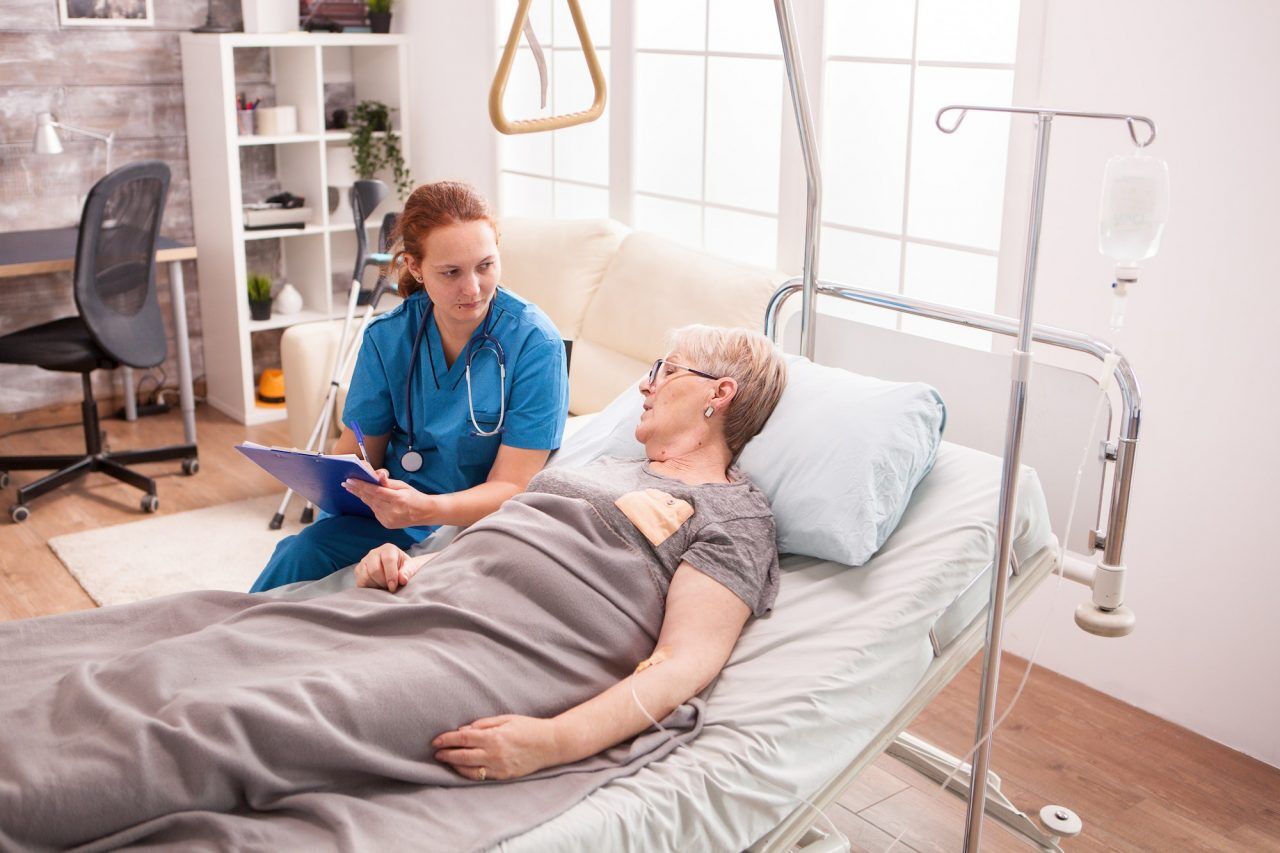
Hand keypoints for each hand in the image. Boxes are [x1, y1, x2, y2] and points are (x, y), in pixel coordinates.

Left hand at [343, 470, 437, 528]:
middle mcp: (392, 511)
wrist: (424, 513)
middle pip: (370, 498)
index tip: (350, 480)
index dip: (362, 485)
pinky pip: (375, 511)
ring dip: (361, 496)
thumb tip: (377, 474)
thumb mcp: (403, 486)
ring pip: (371, 505)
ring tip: (352, 488)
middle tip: (346, 483)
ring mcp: (389, 519)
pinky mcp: (386, 524)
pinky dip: (370, 503)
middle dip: (357, 490)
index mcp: (398, 499)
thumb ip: (388, 482)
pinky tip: (365, 497)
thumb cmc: (414, 496)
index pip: (376, 491)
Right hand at [353, 543, 431, 591]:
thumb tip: (402, 580)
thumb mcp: (411, 568)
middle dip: (383, 582)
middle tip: (390, 587)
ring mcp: (364, 561)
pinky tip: (377, 587)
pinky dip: (368, 587)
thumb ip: (408, 572)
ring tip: (384, 586)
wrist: (397, 568)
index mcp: (388, 549)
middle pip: (374, 570)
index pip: (388, 560)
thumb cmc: (404, 567)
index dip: (391, 575)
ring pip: (365, 576)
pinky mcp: (358, 570)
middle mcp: (374, 553)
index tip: (394, 587)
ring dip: (375, 585)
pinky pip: (360, 581)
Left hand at [432, 715, 561, 780]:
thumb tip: (464, 730)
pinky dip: (467, 773)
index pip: (464, 738)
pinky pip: (480, 777)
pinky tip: (461, 768)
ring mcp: (498, 767)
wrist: (549, 744)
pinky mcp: (503, 776)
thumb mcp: (506, 719)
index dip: (447, 739)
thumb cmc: (528, 727)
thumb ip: (484, 724)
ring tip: (445, 760)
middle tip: (436, 752)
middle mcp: (494, 754)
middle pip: (462, 755)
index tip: (436, 741)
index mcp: (494, 737)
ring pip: (469, 769)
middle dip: (447, 754)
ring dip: (454, 765)